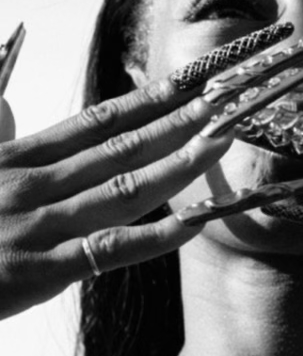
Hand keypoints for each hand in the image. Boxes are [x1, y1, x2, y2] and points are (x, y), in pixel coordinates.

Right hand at [0, 76, 235, 319]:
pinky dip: (156, 236)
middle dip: (180, 119)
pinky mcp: (35, 272)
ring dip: (180, 162)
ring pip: (124, 187)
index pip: (98, 120)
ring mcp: (37, 225)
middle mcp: (34, 182)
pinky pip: (107, 250)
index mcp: (18, 157)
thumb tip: (9, 93)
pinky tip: (194, 221)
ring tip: (222, 141)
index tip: (191, 83)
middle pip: (122, 144)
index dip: (150, 99)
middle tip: (228, 99)